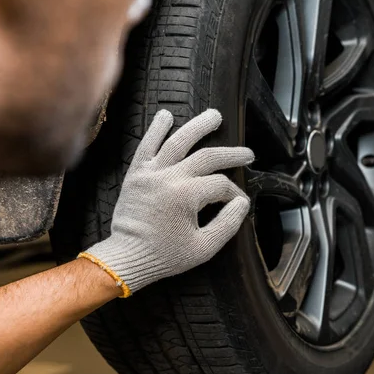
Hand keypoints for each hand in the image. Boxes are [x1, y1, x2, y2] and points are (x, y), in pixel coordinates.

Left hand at [79, 109, 253, 296]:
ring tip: (214, 116)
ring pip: (178, 142)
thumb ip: (227, 224)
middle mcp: (168, 178)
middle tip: (246, 153)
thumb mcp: (204, 248)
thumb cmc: (164, 255)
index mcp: (186, 196)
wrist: (127, 257)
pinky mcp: (136, 174)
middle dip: (230, 154)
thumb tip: (242, 203)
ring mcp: (150, 173)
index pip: (220, 185)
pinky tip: (166, 116)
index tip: (237, 202)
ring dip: (198, 126)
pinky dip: (156, 129)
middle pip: (206, 157)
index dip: (234, 193)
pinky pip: (146, 146)